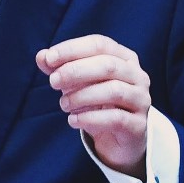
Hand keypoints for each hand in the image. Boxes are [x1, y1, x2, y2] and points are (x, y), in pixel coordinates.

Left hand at [36, 35, 150, 178]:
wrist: (117, 138)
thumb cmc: (96, 102)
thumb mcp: (75, 83)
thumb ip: (58, 68)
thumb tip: (42, 56)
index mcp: (124, 57)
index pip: (99, 44)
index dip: (73, 49)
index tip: (49, 58)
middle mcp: (137, 76)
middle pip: (107, 65)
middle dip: (75, 71)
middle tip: (53, 82)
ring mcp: (141, 100)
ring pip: (113, 91)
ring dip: (82, 96)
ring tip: (63, 104)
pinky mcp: (138, 125)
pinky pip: (116, 118)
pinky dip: (90, 118)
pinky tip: (72, 120)